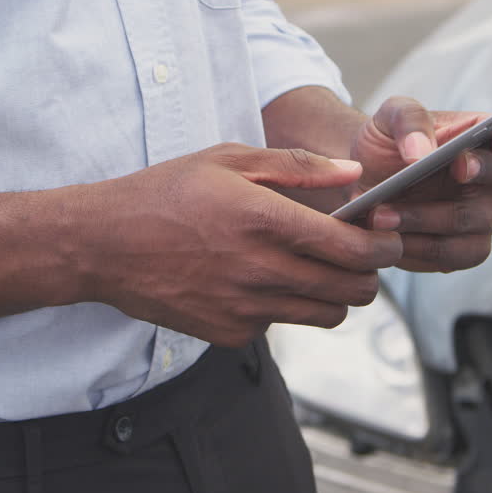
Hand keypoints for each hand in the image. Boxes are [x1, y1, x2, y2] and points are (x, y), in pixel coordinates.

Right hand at [73, 144, 402, 346]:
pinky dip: (288, 306)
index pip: (352, 248)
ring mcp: (245, 308)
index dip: (384, 246)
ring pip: (326, 314)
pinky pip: (282, 324)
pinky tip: (266, 279)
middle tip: (366, 256)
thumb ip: (298, 167)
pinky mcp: (230, 333)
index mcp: (265, 221)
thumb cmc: (166, 193)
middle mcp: (260, 270)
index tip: (389, 237)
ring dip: (337, 294)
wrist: (102, 245)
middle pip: (351, 290)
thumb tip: (353, 175)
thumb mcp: (229, 159)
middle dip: (371, 274)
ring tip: (323, 268)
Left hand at [349, 97, 491, 271]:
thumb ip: (409, 119)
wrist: (360, 181)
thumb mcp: (389, 115)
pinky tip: (391, 238)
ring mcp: (483, 214)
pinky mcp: (463, 248)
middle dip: (474, 173)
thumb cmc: (386, 142)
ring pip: (474, 220)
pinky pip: (456, 254)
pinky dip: (420, 247)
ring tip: (382, 213)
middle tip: (433, 168)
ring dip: (426, 217)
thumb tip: (423, 152)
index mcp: (490, 135)